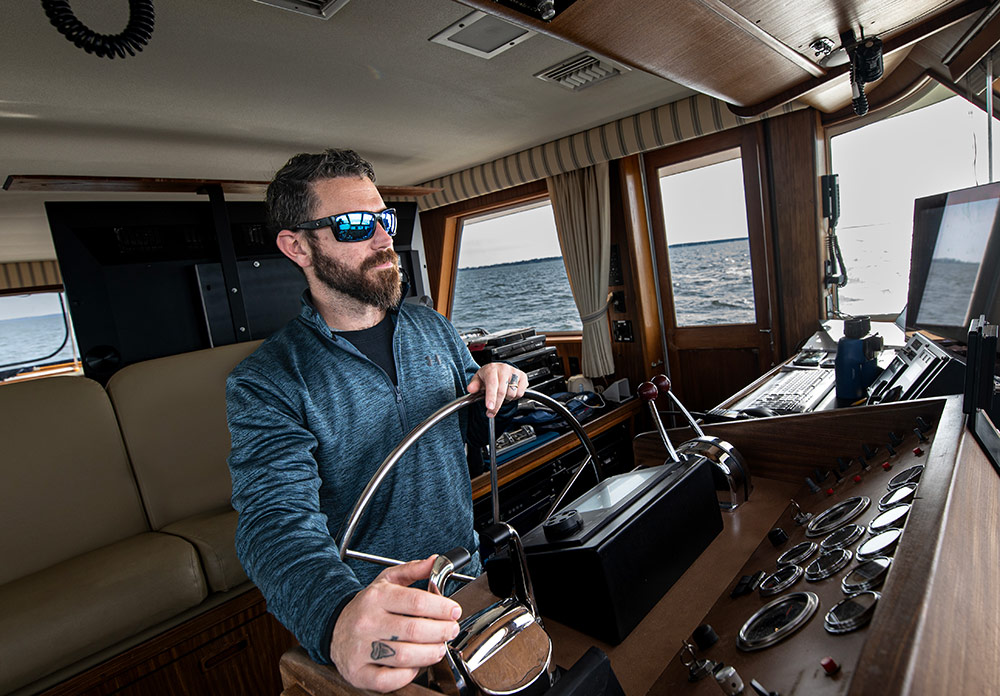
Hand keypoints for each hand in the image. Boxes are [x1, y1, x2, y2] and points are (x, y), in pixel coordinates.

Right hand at [330, 556, 461, 692]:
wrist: (334, 628)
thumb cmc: (366, 607)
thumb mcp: (386, 581)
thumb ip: (412, 570)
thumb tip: (435, 561)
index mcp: (376, 597)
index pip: (416, 601)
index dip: (441, 608)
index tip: (454, 611)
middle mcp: (367, 622)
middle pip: (414, 630)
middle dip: (441, 632)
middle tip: (451, 631)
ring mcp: (361, 649)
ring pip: (405, 656)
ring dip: (430, 654)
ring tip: (439, 648)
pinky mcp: (359, 672)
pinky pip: (390, 679)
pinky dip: (409, 674)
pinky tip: (415, 665)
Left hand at [467, 363, 527, 416]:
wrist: (499, 369)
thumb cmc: (488, 375)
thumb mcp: (478, 379)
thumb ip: (474, 385)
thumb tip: (471, 389)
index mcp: (492, 369)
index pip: (492, 385)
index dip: (491, 397)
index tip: (490, 407)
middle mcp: (504, 369)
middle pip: (502, 392)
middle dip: (497, 405)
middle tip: (491, 412)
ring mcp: (514, 372)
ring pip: (512, 394)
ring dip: (506, 399)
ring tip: (501, 395)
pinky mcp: (523, 376)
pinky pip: (520, 393)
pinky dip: (514, 397)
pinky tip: (509, 392)